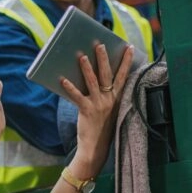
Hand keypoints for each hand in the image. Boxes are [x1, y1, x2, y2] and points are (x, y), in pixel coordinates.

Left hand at [61, 44, 133, 175]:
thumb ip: (106, 95)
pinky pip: (77, 96)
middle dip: (104, 58)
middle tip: (100, 45)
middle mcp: (110, 99)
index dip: (126, 61)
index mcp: (117, 98)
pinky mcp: (87, 110)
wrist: (96, 148)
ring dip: (87, 68)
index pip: (123, 76)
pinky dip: (69, 87)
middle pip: (107, 75)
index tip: (129, 48)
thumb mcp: (109, 110)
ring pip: (93, 81)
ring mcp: (99, 104)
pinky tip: (62, 79)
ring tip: (81, 56)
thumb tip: (96, 77)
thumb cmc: (101, 128)